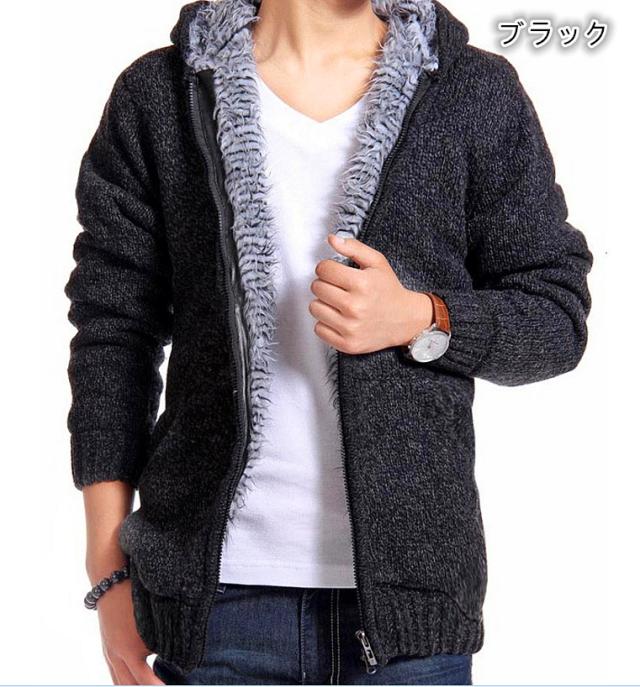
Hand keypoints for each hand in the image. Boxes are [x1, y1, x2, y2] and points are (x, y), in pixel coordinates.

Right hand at [95, 578, 163, 684]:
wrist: (111, 583)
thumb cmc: (135, 598)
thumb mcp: (153, 622)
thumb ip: (161, 642)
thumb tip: (172, 658)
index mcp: (131, 651)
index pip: (145, 681)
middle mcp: (118, 656)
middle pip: (129, 686)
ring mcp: (109, 653)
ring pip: (119, 681)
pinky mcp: (106, 647)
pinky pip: (113, 672)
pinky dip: (122, 680)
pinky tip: (130, 682)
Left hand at [309, 234, 432, 353]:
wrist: (405, 320)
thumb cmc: (388, 289)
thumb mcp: (377, 262)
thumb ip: (354, 248)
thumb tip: (331, 239)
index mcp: (362, 284)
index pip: (323, 269)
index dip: (327, 268)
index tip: (335, 272)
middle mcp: (355, 307)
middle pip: (316, 288)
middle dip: (324, 284)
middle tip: (338, 288)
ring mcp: (351, 328)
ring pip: (314, 308)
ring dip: (323, 303)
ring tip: (338, 303)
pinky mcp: (347, 344)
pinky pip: (319, 329)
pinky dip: (325, 323)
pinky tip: (339, 318)